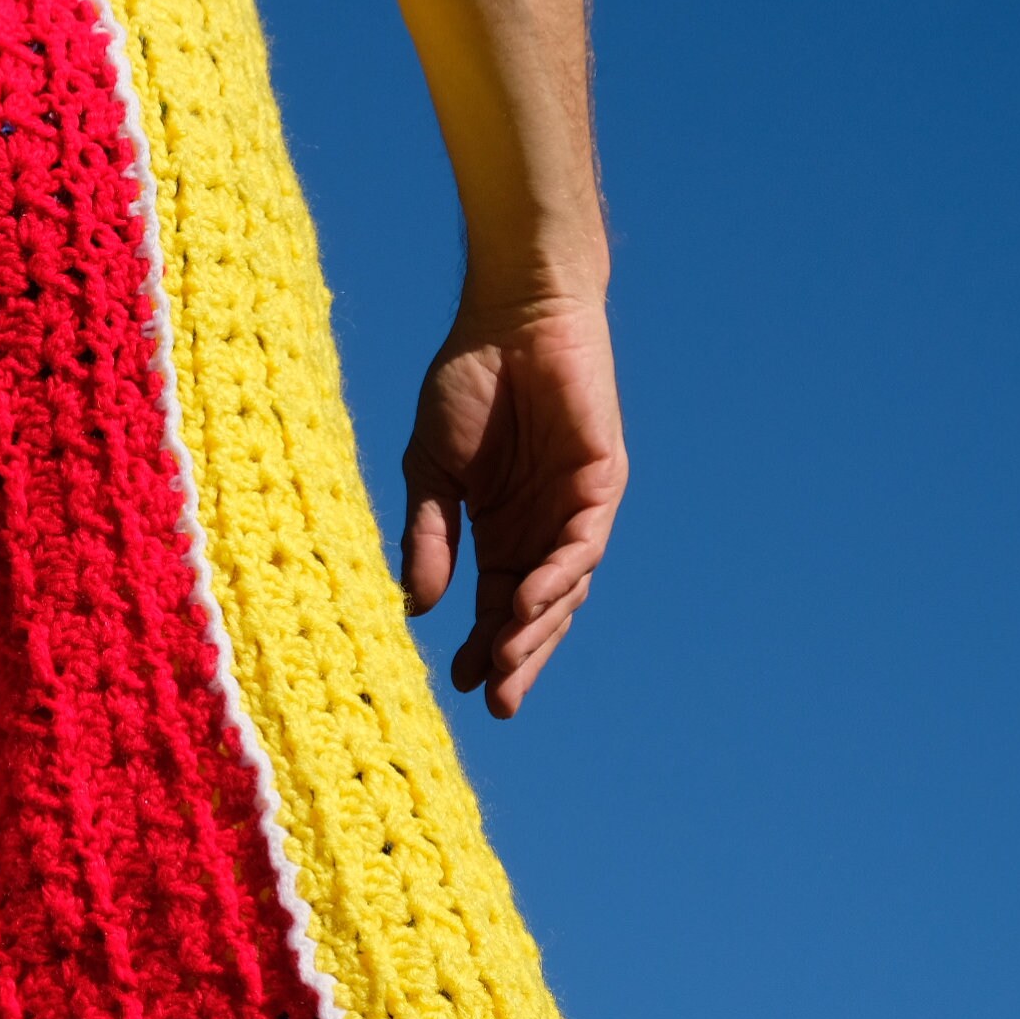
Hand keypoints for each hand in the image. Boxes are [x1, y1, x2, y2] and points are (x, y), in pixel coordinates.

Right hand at [399, 292, 625, 717]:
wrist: (510, 315)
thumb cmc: (466, 382)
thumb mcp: (431, 470)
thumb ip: (429, 534)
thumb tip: (417, 607)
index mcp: (501, 528)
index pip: (497, 604)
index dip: (483, 645)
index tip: (459, 685)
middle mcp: (543, 527)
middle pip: (538, 611)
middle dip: (519, 658)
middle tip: (499, 703)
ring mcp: (575, 507)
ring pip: (565, 587)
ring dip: (538, 628)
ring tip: (508, 663)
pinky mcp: (602, 480)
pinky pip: (584, 543)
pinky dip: (558, 577)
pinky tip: (529, 603)